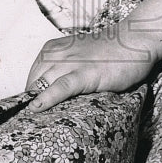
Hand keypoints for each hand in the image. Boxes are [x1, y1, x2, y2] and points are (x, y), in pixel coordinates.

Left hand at [26, 28, 154, 111]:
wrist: (134, 39)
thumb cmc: (109, 52)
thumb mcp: (77, 56)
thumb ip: (63, 70)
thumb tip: (50, 96)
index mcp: (52, 49)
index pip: (30, 77)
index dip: (28, 96)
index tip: (27, 113)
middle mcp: (56, 54)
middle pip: (32, 83)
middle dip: (28, 103)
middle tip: (27, 123)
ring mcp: (70, 63)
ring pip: (42, 85)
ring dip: (33, 104)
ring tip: (28, 123)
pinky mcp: (85, 73)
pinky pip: (60, 87)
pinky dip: (46, 99)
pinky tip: (36, 109)